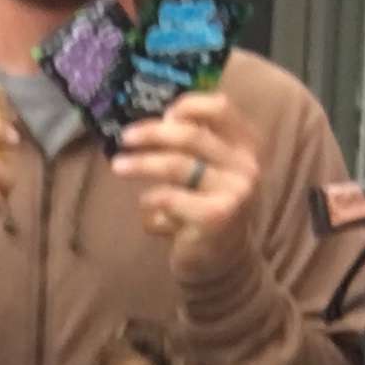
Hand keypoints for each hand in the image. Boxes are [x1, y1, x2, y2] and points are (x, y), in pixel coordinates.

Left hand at [113, 92, 257, 273]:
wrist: (222, 258)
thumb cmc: (208, 206)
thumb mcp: (210, 169)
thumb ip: (195, 143)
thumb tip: (156, 122)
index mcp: (246, 144)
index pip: (220, 108)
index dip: (187, 106)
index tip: (163, 116)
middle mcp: (246, 165)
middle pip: (191, 135)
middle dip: (152, 134)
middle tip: (126, 138)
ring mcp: (234, 191)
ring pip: (178, 164)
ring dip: (142, 163)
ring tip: (119, 165)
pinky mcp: (217, 216)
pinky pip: (172, 197)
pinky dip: (152, 198)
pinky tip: (144, 203)